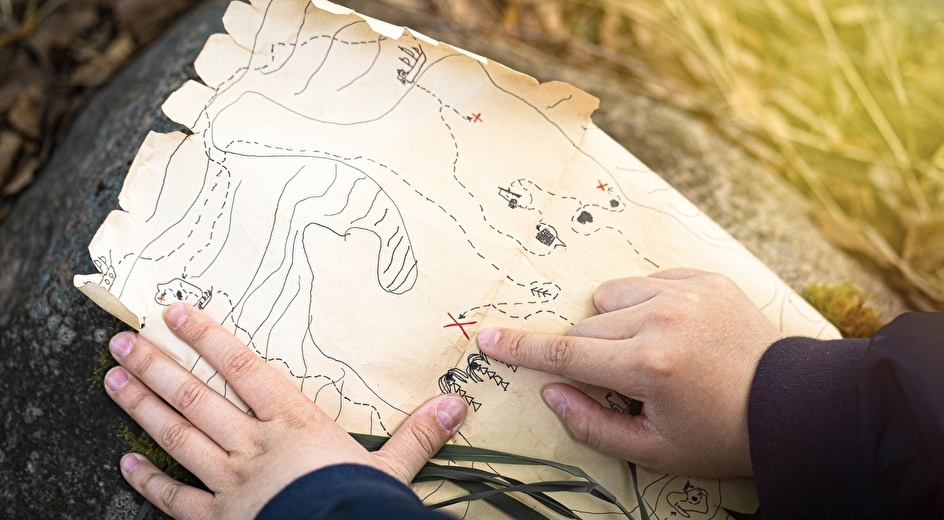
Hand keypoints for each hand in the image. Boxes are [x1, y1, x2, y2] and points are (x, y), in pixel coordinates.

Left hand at [104, 303, 467, 518]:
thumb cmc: (360, 505)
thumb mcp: (394, 469)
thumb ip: (418, 436)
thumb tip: (457, 405)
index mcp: (293, 422)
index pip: (242, 368)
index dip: (207, 337)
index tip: (174, 313)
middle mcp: (252, 443)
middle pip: (195, 397)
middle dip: (157, 365)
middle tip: (123, 341)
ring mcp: (229, 481)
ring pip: (177, 436)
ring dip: (143, 406)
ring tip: (113, 380)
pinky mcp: (217, 519)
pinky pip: (175, 498)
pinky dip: (149, 482)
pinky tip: (125, 464)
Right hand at [477, 268, 781, 477]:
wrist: (789, 405)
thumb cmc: (719, 434)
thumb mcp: (653, 449)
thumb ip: (591, 423)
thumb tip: (551, 392)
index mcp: (649, 365)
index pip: (566, 352)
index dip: (522, 348)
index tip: (487, 337)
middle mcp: (663, 319)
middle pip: (586, 325)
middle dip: (591, 352)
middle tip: (627, 379)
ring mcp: (687, 292)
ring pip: (611, 295)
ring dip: (615, 322)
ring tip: (651, 349)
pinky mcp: (705, 277)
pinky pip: (648, 280)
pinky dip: (647, 304)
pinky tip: (676, 330)